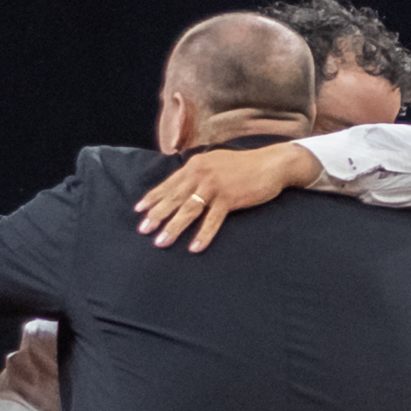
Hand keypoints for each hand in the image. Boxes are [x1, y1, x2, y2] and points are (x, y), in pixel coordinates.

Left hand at [137, 143, 323, 252]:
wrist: (272, 164)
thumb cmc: (245, 166)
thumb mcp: (216, 163)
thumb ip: (199, 173)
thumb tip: (184, 187)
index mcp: (195, 165)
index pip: (168, 184)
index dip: (153, 198)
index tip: (139, 211)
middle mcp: (200, 173)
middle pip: (174, 198)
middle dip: (156, 216)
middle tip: (143, 230)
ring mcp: (214, 185)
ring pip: (188, 210)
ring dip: (174, 228)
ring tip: (161, 242)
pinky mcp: (229, 198)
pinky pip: (212, 220)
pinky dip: (203, 235)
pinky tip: (194, 248)